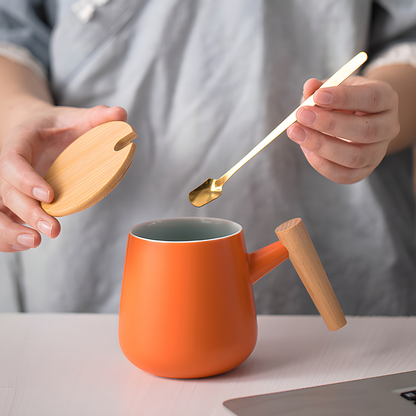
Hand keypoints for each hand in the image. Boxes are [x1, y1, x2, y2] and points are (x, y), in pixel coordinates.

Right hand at [0, 104, 126, 251]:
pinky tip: (27, 243)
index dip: (27, 180)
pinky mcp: (12, 201)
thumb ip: (95, 117)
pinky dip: (7, 237)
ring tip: (34, 242)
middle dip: (28, 213)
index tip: (50, 194)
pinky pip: (1, 221)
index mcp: (18, 144)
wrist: (34, 131)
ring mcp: (7, 187)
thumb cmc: (55, 126)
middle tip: (53, 229)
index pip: (12, 163)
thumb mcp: (73, 117)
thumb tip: (121, 114)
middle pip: (7, 193)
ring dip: (10, 231)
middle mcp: (7, 168)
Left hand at [287, 76, 399, 183]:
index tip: (317, 96)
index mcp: (386, 99)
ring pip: (354, 156)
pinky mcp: (365, 170)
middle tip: (301, 115)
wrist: (356, 120)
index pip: (372, 98)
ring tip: (296, 132)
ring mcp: (379, 152)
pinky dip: (322, 164)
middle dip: (329, 124)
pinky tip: (306, 149)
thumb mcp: (334, 88)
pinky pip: (344, 175)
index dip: (345, 97)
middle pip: (366, 131)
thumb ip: (320, 88)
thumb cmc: (342, 101)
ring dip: (321, 145)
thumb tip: (309, 86)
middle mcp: (388, 127)